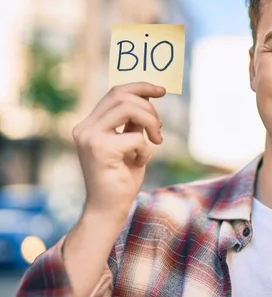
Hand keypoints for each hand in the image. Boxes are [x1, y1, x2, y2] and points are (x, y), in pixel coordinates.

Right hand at [72, 82, 165, 219]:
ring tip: (156, 140)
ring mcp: (89, 137)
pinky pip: (136, 137)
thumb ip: (132, 123)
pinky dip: (146, 149)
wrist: (109, 209)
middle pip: (122, 96)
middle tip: (159, 127)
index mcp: (90, 124)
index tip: (161, 90)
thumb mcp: (129, 143)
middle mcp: (85, 128)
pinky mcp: (100, 150)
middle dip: (149, 107)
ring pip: (129, 109)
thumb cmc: (121, 177)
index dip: (140, 87)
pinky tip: (139, 162)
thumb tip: (149, 97)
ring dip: (151, 122)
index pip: (115, 93)